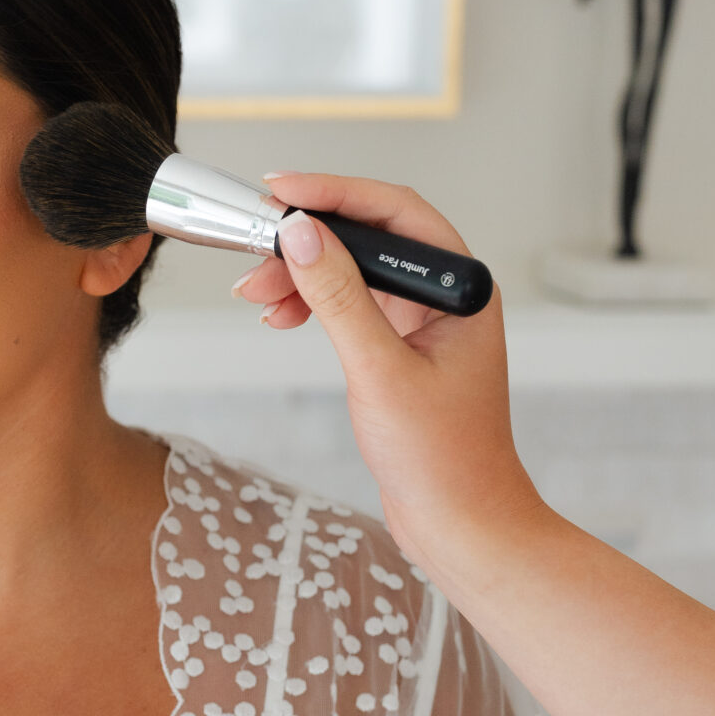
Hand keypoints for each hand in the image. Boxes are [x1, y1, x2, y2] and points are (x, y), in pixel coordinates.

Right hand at [231, 176, 546, 594]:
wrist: (461, 525)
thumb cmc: (441, 460)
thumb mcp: (379, 371)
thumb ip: (339, 298)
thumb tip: (303, 234)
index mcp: (462, 289)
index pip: (393, 212)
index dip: (333, 193)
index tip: (279, 190)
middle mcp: (446, 296)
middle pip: (368, 237)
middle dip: (308, 240)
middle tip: (253, 249)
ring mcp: (424, 323)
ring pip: (354, 272)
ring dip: (303, 275)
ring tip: (254, 293)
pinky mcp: (401, 350)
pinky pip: (351, 306)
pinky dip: (313, 305)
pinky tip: (281, 315)